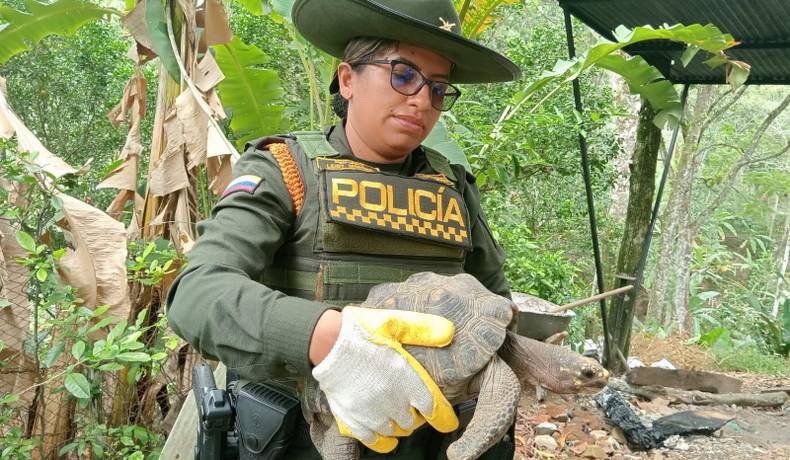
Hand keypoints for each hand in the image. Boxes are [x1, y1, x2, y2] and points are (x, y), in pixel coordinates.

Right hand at [311, 306, 458, 452]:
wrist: (324, 342)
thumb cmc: (359, 331)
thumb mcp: (395, 322)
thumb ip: (423, 329)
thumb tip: (448, 333)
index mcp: (405, 377)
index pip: (433, 408)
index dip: (443, 417)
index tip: (447, 420)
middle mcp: (391, 399)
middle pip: (413, 421)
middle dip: (416, 415)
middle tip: (412, 405)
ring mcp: (370, 412)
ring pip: (394, 431)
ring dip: (398, 424)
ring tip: (396, 413)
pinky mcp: (352, 418)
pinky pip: (372, 440)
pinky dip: (381, 439)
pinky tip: (383, 432)